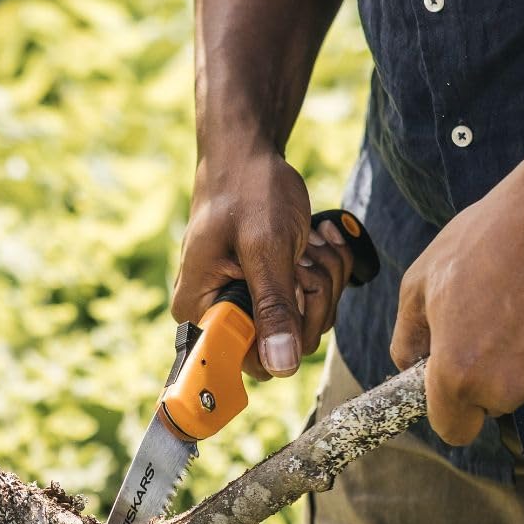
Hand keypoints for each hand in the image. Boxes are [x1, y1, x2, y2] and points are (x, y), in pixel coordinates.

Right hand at [172, 147, 354, 378]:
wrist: (248, 156)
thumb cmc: (247, 191)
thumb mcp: (264, 247)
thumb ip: (274, 307)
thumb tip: (282, 367)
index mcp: (199, 311)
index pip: (246, 362)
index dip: (282, 333)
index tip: (293, 284)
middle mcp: (216, 315)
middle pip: (284, 346)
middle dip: (311, 296)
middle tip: (304, 250)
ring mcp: (245, 305)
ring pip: (306, 323)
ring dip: (322, 277)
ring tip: (307, 238)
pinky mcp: (268, 294)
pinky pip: (311, 305)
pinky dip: (324, 270)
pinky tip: (311, 240)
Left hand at [390, 140, 523, 444]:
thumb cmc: (484, 241)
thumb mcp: (421, 284)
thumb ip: (407, 338)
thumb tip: (407, 365)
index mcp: (457, 374)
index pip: (453, 429)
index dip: (448, 410)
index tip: (448, 387)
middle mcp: (506, 386)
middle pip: (490, 405)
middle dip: (482, 377)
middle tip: (482, 324)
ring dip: (516, 358)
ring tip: (514, 305)